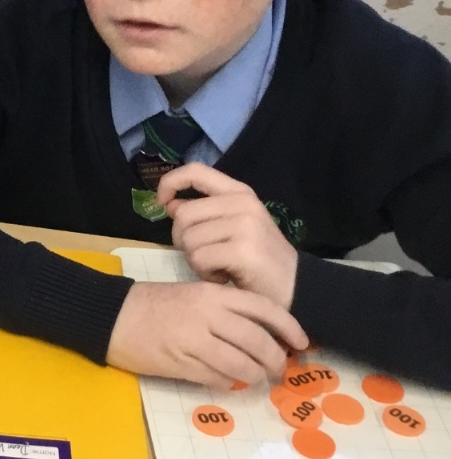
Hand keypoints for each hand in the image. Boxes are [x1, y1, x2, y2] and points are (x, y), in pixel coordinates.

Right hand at [107, 281, 307, 388]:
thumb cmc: (152, 303)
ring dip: (253, 376)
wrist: (112, 316)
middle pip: (258, 342)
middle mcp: (208, 315)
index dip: (289, 327)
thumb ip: (223, 309)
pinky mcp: (181, 363)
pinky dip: (228, 383)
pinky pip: (217, 378)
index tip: (300, 342)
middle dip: (274, 360)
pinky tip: (226, 381)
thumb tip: (258, 332)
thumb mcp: (192, 294)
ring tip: (254, 378)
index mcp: (212, 294)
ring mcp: (194, 341)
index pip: (263, 309)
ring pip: (241, 365)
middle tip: (278, 369)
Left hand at [158, 163, 298, 309]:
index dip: (171, 183)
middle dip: (184, 241)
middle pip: (183, 215)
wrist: (295, 287)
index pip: (195, 170)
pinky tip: (224, 277)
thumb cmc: (257, 258)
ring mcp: (244, 225)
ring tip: (219, 266)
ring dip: (196, 260)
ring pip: (188, 239)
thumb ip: (203, 213)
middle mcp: (242, 203)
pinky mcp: (243, 250)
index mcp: (239, 192)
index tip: (162, 203)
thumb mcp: (232, 227)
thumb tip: (170, 204)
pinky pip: (199, 258)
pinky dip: (205, 273)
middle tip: (205, 256)